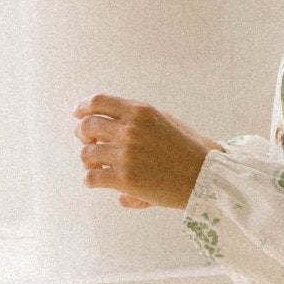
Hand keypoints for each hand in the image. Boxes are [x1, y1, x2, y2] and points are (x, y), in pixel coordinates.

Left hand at [73, 94, 222, 210]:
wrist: (205, 178)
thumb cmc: (188, 151)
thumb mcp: (166, 121)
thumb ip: (138, 117)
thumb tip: (107, 119)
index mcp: (141, 112)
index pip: (99, 102)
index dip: (83, 107)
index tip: (78, 114)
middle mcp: (131, 130)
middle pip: (88, 126)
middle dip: (83, 134)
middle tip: (87, 143)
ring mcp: (126, 154)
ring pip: (86, 154)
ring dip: (88, 160)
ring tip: (96, 166)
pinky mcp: (125, 179)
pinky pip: (92, 177)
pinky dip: (91, 180)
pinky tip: (97, 182)